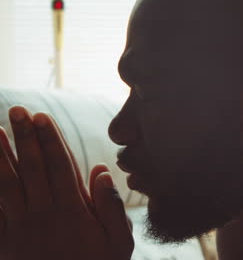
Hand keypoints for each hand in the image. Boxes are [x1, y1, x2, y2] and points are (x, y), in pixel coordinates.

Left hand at [0, 106, 133, 258]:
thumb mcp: (119, 243)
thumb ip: (111, 207)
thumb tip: (101, 169)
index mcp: (73, 211)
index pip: (59, 167)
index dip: (50, 140)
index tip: (42, 117)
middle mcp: (44, 214)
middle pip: (32, 169)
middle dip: (24, 138)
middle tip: (16, 111)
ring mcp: (21, 228)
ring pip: (7, 185)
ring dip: (0, 157)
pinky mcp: (6, 242)